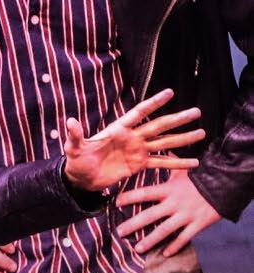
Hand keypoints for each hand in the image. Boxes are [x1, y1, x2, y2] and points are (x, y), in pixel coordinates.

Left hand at [64, 89, 203, 192]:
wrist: (81, 179)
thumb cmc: (77, 161)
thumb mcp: (74, 148)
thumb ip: (76, 135)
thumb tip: (70, 122)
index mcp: (119, 129)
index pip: (139, 113)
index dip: (154, 103)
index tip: (170, 93)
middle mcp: (133, 137)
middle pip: (159, 125)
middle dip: (177, 119)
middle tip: (197, 112)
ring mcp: (138, 151)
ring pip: (165, 143)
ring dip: (183, 139)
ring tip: (202, 133)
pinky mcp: (139, 165)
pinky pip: (161, 164)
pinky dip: (176, 164)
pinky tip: (192, 163)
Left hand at [113, 172, 219, 254]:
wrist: (225, 185)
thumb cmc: (201, 178)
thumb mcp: (184, 170)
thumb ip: (171, 164)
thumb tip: (162, 149)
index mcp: (169, 190)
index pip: (145, 193)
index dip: (129, 198)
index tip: (116, 203)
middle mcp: (174, 203)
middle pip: (150, 215)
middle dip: (133, 224)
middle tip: (119, 232)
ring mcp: (185, 215)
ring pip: (164, 230)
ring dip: (150, 240)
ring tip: (137, 248)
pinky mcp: (197, 224)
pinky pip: (183, 238)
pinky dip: (174, 246)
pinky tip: (165, 253)